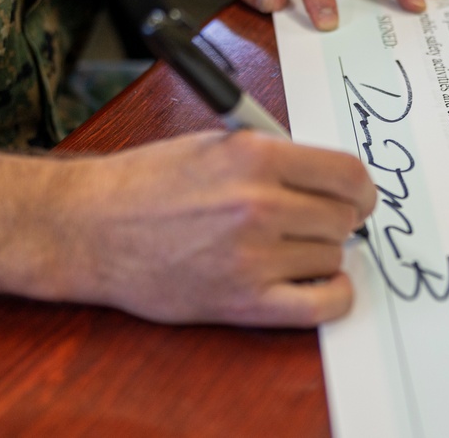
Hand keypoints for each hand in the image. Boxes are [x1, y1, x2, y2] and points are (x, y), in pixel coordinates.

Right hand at [64, 131, 375, 326]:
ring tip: (289, 246)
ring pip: (333, 256)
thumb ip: (275, 155)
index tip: (356, 197)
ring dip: (321, 253)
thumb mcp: (213, 143)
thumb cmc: (143, 184)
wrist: (88, 229)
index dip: (360, 188)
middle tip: (314, 220)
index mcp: (254, 157)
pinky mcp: (242, 301)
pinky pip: (321, 305)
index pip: (347, 174)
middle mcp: (258, 204)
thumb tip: (327, 176)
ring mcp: (252, 257)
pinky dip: (332, 295)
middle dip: (336, 217)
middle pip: (344, 217)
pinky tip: (320, 283)